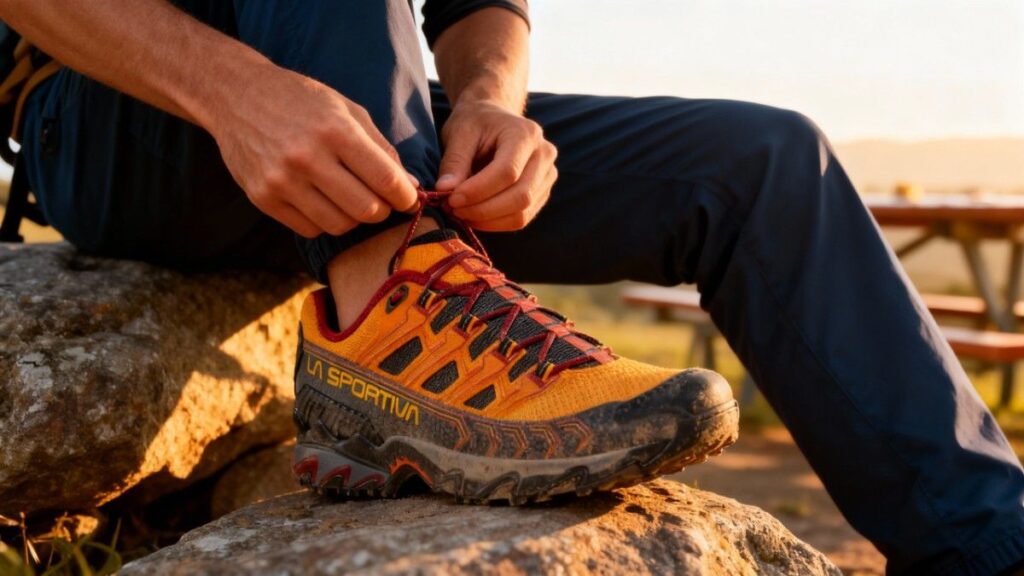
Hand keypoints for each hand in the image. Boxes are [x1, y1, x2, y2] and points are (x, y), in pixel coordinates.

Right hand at [211, 65, 417, 237]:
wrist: (236, 95)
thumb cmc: (302, 101)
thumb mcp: (348, 110)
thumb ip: (382, 149)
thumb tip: (412, 187)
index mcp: (335, 130)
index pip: (385, 180)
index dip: (405, 197)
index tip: (409, 199)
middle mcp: (307, 157)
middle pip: (365, 210)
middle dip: (382, 210)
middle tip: (380, 201)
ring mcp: (281, 181)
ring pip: (339, 225)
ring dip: (353, 218)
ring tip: (350, 198)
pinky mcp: (262, 198)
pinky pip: (310, 229)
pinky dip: (324, 221)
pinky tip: (321, 200)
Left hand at [436, 100, 556, 231]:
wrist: (494, 119)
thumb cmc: (476, 123)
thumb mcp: (459, 133)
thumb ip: (454, 162)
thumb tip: (444, 191)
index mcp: (525, 134)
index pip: (508, 172)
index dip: (478, 191)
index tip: (451, 199)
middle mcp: (544, 155)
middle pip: (520, 196)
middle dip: (483, 210)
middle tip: (453, 209)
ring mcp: (547, 175)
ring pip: (522, 213)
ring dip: (488, 220)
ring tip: (461, 213)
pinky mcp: (542, 192)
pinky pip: (522, 218)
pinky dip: (496, 223)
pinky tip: (475, 216)